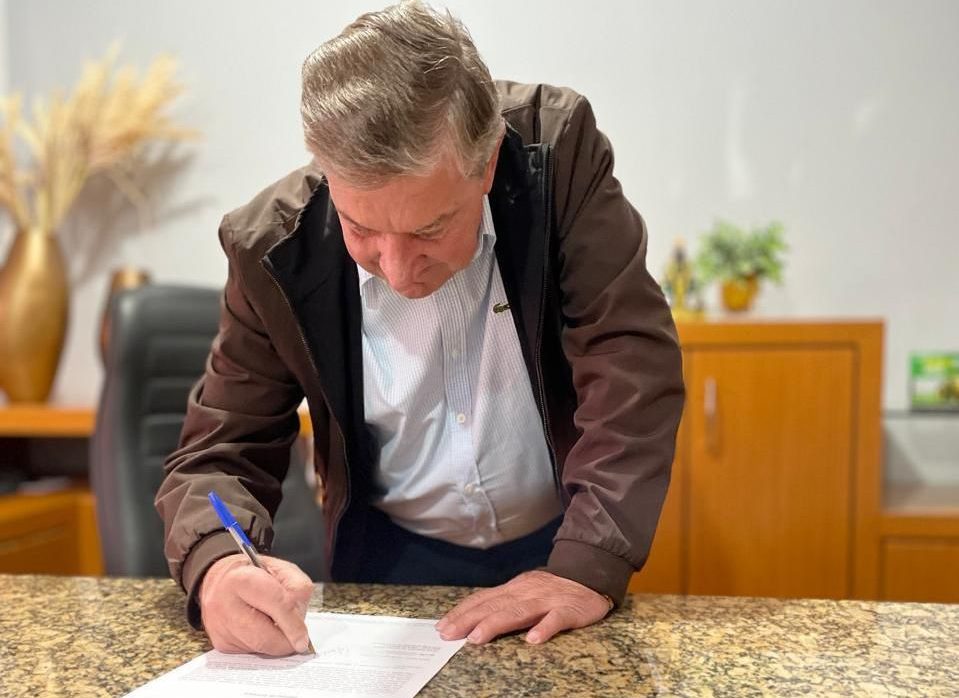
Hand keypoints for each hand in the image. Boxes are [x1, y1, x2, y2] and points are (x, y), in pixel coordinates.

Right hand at [198, 553, 313, 655]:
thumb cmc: (253, 573)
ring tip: (271, 620)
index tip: (304, 640)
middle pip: (263, 638)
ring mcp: (219, 628)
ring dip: (273, 641)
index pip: (276, 604)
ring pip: (259, 648)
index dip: (293, 625)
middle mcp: (224, 605)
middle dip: (285, 641)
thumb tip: (300, 621)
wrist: (219, 580)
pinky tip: (258, 627)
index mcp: (242, 579)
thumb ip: (297, 588)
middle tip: (296, 638)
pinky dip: (262, 644)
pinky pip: (251, 652)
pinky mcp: (220, 643)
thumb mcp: (281, 569)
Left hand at [435, 570, 611, 644]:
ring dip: (497, 624)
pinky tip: (533, 640)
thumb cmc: (554, 590)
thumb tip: (473, 618)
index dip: (462, 612)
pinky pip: (556, 619)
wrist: (591, 576)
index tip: (442, 626)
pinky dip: (545, 628)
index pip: (483, 599)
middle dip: (469, 620)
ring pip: (519, 611)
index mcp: (515, 588)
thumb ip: (504, 603)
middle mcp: (527, 592)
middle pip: (495, 606)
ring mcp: (548, 600)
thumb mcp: (525, 591)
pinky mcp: (570, 609)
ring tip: (478, 637)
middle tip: (450, 634)